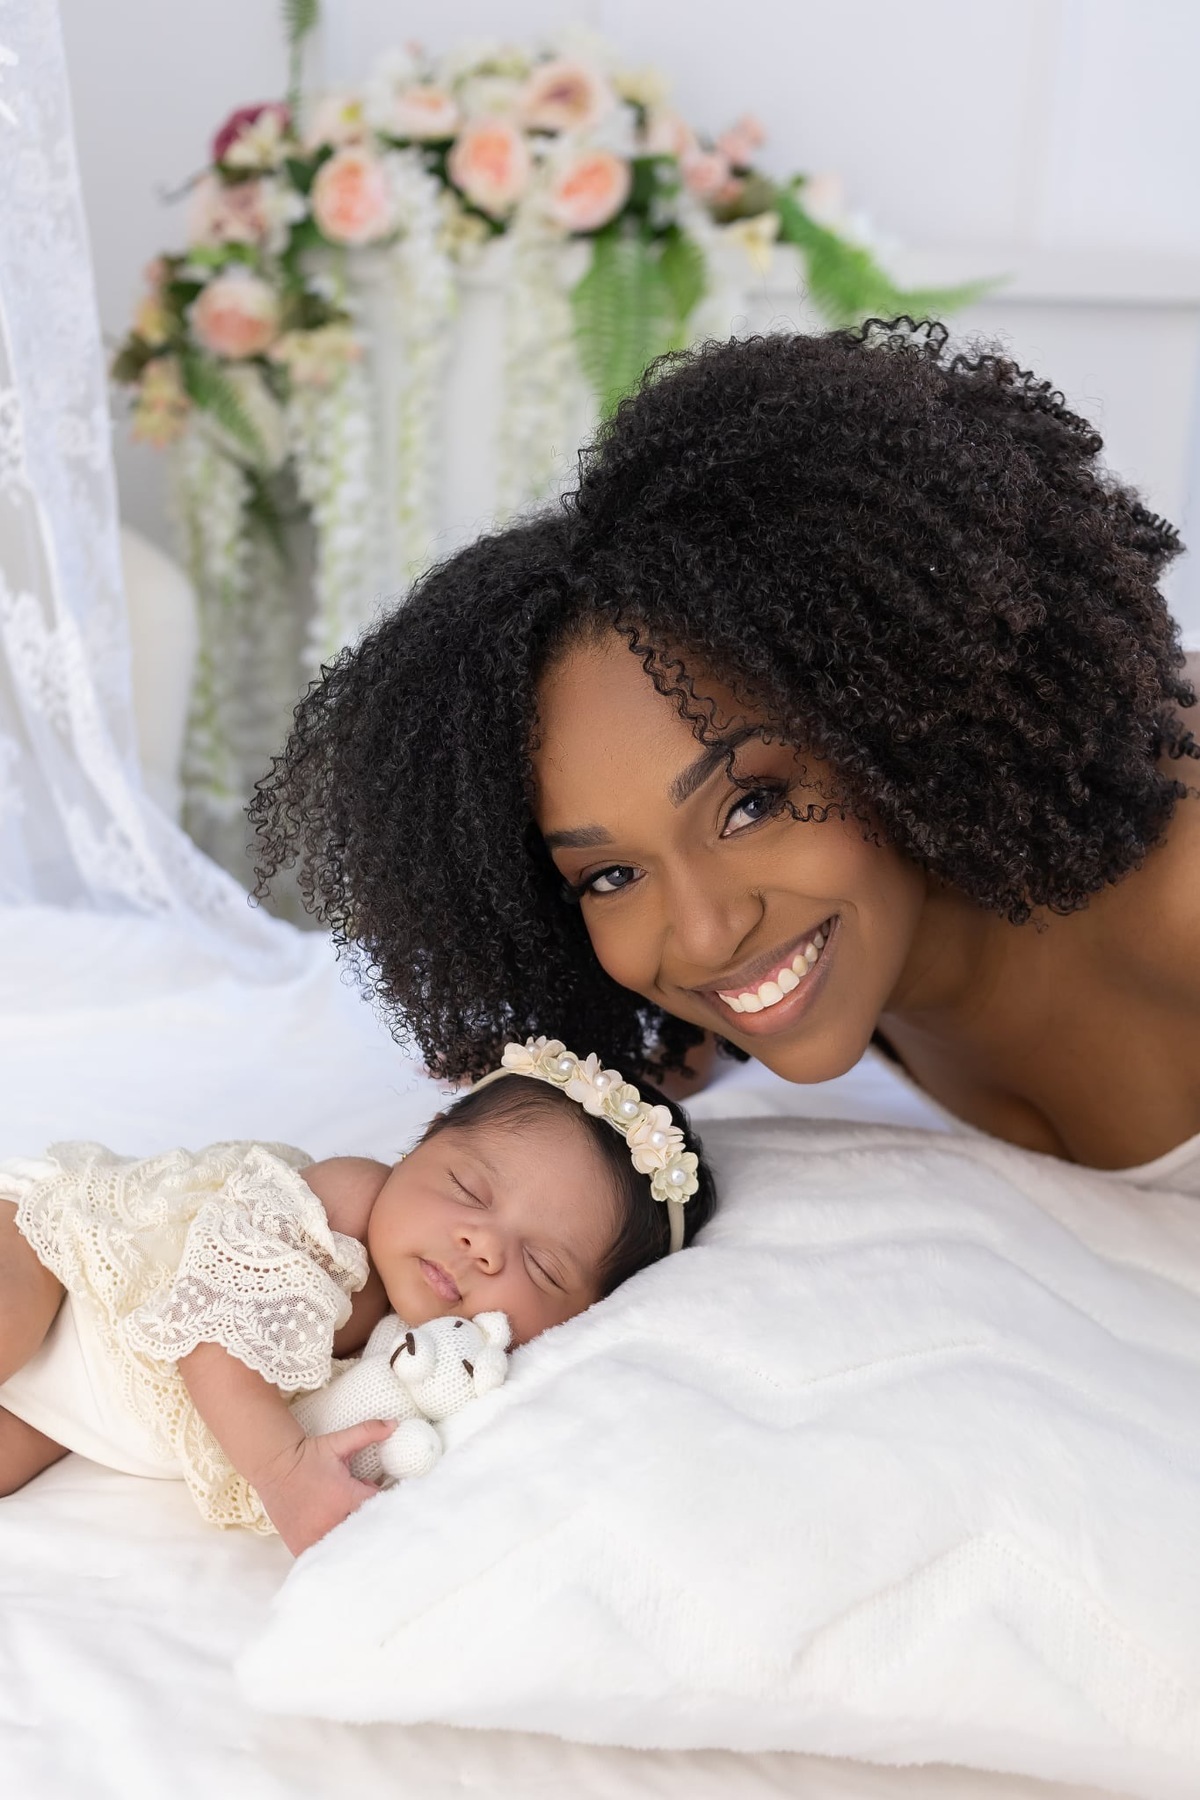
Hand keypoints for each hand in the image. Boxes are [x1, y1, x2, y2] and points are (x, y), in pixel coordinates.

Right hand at [253, 1420, 395, 1556]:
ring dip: (349, 1536)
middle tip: (358, 1507)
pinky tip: (330, 1534)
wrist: (274, 1465)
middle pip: (362, 1530)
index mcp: (345, 1498)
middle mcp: (331, 1521)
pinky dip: (330, 1550)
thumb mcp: (339, 1442)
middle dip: (366, 1520)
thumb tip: (394, 1424)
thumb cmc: (309, 1455)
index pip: (377, 1509)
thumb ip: (368, 1432)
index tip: (375, 1495)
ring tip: (342, 1518)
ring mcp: (314, 1537)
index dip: (382, 1503)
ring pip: (343, 1546)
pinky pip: (323, 1556)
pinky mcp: (300, 1546)